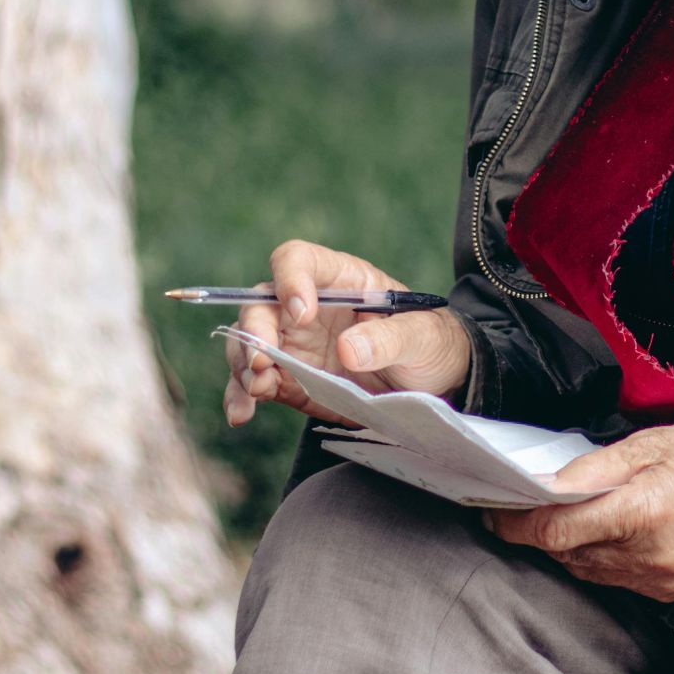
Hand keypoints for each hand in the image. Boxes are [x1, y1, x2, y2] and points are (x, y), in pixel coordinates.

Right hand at [223, 240, 472, 425]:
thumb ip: (389, 339)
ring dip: (243, 364)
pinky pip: (254, 383)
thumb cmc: (429, 345)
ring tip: (256, 388)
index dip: (291, 279)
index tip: (302, 312)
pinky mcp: (290, 380)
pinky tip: (242, 413)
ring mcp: (294, 344)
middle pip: (261, 303)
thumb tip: (348, 349)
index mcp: (341, 281)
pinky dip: (241, 396)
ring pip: (248, 343)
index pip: (299, 261)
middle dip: (255, 328)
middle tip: (263, 359)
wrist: (432, 385)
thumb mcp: (423, 338)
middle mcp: (307, 307)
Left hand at [487, 423, 673, 602]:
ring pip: (583, 568)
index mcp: (644, 511)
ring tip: (565, 515)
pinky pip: (610, 578)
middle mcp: (648, 555)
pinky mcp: (664, 593)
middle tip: (523, 504)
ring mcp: (657, 579)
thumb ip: (593, 467)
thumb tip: (544, 485)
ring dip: (567, 545)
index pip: (558, 530)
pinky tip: (601, 533)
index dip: (518, 524)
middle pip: (566, 551)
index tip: (494, 512)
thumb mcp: (650, 445)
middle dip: (540, 530)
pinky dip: (596, 557)